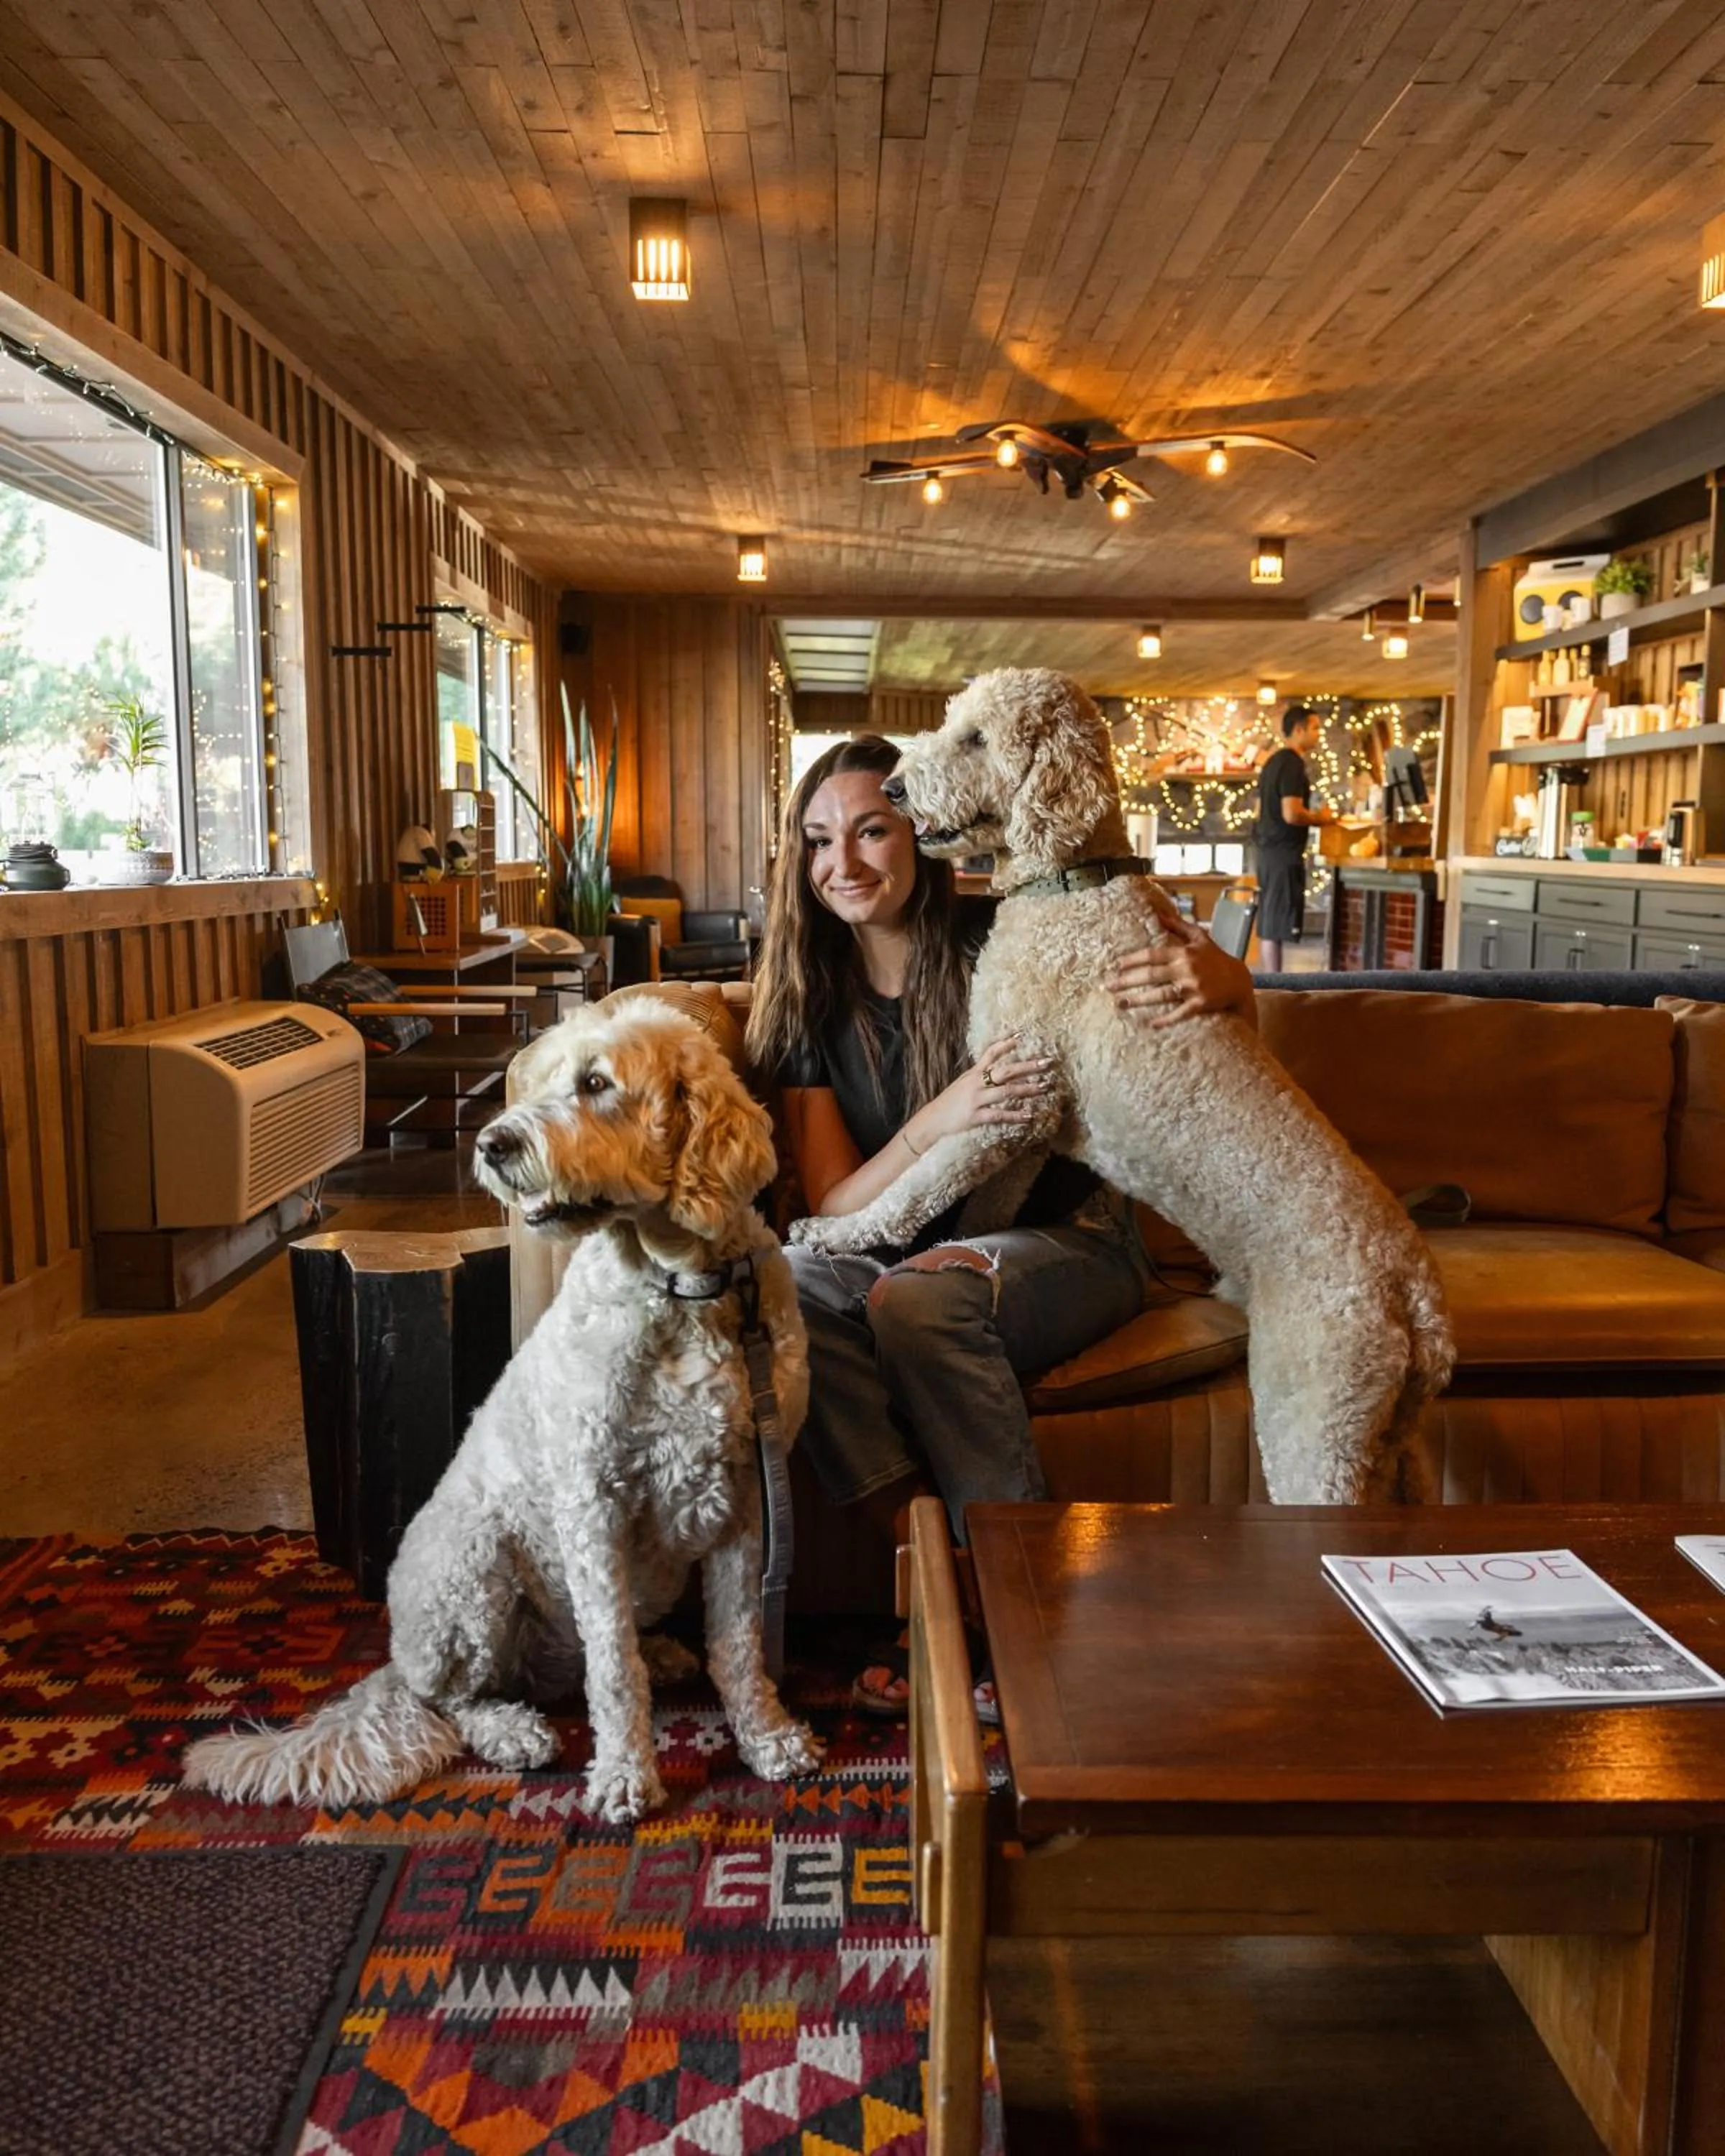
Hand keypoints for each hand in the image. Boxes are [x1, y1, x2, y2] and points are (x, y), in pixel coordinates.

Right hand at [903, 1035, 1060, 1151]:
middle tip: (1047, 1062)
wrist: (932, 1119)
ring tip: (1044, 1087)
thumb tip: (996, 1068)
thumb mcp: (963, 1082)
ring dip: (1027, 1089)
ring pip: (1006, 1091)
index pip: (991, 1053)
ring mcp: (976, 1099)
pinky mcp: (976, 1116)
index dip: (1006, 1044)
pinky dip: (1015, 1115)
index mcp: (973, 1073)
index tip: (1021, 1036)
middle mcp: (976, 1083)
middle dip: (1027, 1066)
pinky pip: (999, 1115)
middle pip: (1006, 1071)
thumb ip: (979, 1075)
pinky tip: (1029, 1116)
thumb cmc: (949, 1102)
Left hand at [1105, 915, 1255, 1028]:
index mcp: (1183, 952)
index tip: (1115, 965)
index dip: (1132, 960)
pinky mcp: (1201, 1004)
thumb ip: (1178, 926)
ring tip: (1120, 1004)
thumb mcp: (1200, 938)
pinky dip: (1167, 1019)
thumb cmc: (1216, 958)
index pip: (1152, 955)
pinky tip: (1151, 1024)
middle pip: (1151, 975)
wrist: (1239, 981)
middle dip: (1127, 981)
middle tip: (1108, 986)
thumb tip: (1159, 913)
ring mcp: (1193, 987)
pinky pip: (1180, 1013)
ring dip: (1139, 1000)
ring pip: (1161, 994)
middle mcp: (1186, 969)